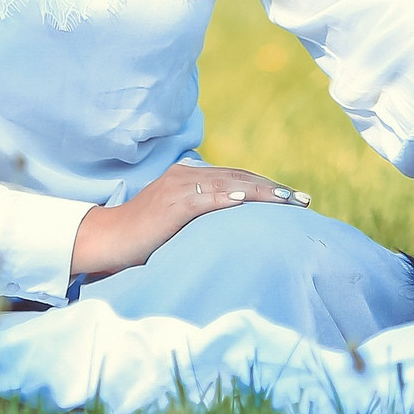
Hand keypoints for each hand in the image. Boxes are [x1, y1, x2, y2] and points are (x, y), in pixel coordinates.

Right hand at [71, 162, 307, 275]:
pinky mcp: (174, 200)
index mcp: (191, 177)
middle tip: (304, 200)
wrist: (108, 239)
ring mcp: (181, 185)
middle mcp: (188, 173)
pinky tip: (247, 200)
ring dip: (262, 192)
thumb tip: (234, 232)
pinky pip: (207, 196)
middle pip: (241, 178)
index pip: (238, 178)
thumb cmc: (142, 238)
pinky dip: (229, 197)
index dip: (268, 188)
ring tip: (288, 201)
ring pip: (231, 184)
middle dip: (275, 189)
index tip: (295, 199)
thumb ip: (204, 219)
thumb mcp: (179, 224)